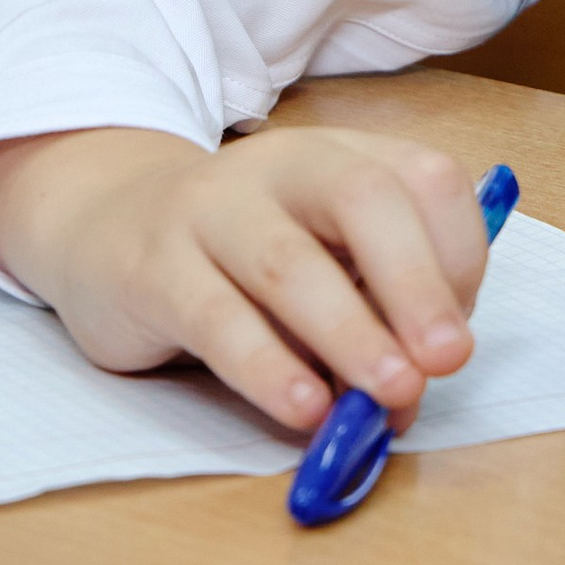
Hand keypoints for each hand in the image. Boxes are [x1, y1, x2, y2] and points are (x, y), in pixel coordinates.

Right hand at [0, 125, 491, 433]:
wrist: (106, 224)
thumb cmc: (241, 254)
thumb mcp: (319, 257)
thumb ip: (368, 307)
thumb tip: (414, 392)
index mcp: (340, 154)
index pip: (425, 178)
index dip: (458, 253)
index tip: (458, 332)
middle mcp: (281, 166)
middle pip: (363, 199)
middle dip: (416, 282)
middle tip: (447, 359)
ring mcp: (210, 210)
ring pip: (288, 263)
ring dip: (350, 333)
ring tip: (391, 395)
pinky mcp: (153, 269)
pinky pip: (216, 318)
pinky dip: (268, 367)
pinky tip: (304, 409)